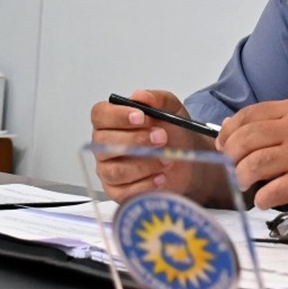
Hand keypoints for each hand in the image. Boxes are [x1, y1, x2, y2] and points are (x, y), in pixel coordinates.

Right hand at [89, 89, 216, 200]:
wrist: (187, 159)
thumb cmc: (173, 133)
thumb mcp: (172, 110)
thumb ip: (158, 99)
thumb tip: (142, 96)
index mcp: (111, 121)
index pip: (100, 115)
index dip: (117, 116)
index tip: (141, 117)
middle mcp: (105, 145)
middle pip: (104, 142)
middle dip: (135, 140)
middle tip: (161, 137)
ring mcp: (108, 169)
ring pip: (115, 170)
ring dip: (144, 164)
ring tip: (167, 159)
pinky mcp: (117, 191)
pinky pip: (123, 192)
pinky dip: (144, 185)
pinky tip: (160, 177)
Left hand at [218, 99, 287, 214]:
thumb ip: (270, 128)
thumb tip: (228, 129)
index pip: (250, 114)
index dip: (230, 131)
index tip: (223, 145)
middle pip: (248, 138)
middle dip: (231, 156)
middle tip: (232, 168)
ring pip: (255, 163)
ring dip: (243, 177)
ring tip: (246, 184)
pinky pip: (272, 190)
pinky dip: (262, 198)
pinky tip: (265, 199)